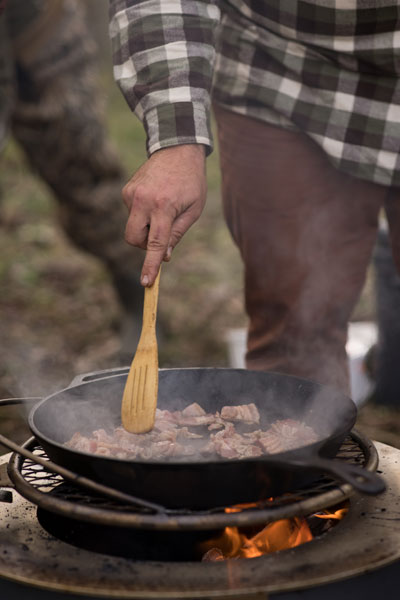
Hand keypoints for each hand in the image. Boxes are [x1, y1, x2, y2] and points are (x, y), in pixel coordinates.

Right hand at [122, 145, 206, 285]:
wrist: (177, 149)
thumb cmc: (191, 181)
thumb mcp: (193, 210)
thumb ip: (177, 234)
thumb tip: (163, 255)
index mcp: (164, 207)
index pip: (155, 243)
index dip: (150, 265)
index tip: (146, 282)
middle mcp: (143, 200)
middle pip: (134, 239)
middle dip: (145, 245)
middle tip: (161, 237)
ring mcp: (131, 194)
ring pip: (133, 227)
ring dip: (146, 227)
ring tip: (163, 207)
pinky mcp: (126, 190)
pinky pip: (132, 214)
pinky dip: (143, 214)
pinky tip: (155, 198)